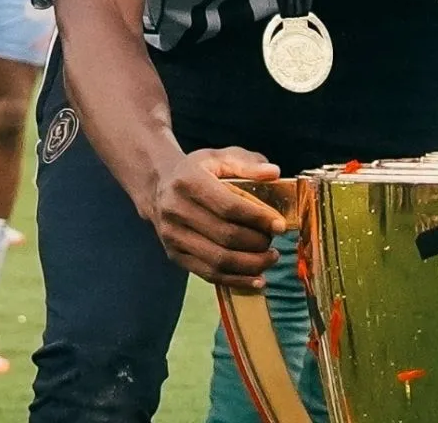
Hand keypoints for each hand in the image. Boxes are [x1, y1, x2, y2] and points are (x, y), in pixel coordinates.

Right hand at [148, 147, 284, 288]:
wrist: (157, 185)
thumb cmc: (197, 170)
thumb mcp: (220, 157)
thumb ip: (248, 164)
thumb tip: (274, 172)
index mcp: (189, 183)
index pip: (228, 207)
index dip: (257, 219)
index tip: (280, 226)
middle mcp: (176, 211)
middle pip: (225, 236)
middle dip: (257, 243)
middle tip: (275, 241)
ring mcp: (173, 237)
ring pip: (217, 259)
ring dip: (250, 264)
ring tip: (271, 258)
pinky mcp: (174, 255)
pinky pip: (207, 273)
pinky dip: (235, 279)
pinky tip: (258, 279)